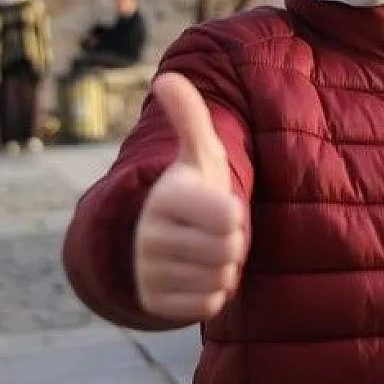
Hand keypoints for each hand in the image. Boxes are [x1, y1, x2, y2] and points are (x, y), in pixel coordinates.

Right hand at [133, 73, 246, 322]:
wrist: (166, 238)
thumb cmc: (194, 189)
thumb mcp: (199, 153)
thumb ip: (190, 116)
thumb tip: (166, 77)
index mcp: (166, 198)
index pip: (230, 219)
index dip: (235, 215)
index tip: (220, 207)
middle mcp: (150, 236)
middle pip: (229, 251)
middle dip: (232, 244)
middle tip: (214, 233)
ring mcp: (148, 271)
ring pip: (220, 279)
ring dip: (224, 269)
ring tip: (205, 252)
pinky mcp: (153, 302)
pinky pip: (208, 305)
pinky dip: (213, 294)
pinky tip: (198, 276)